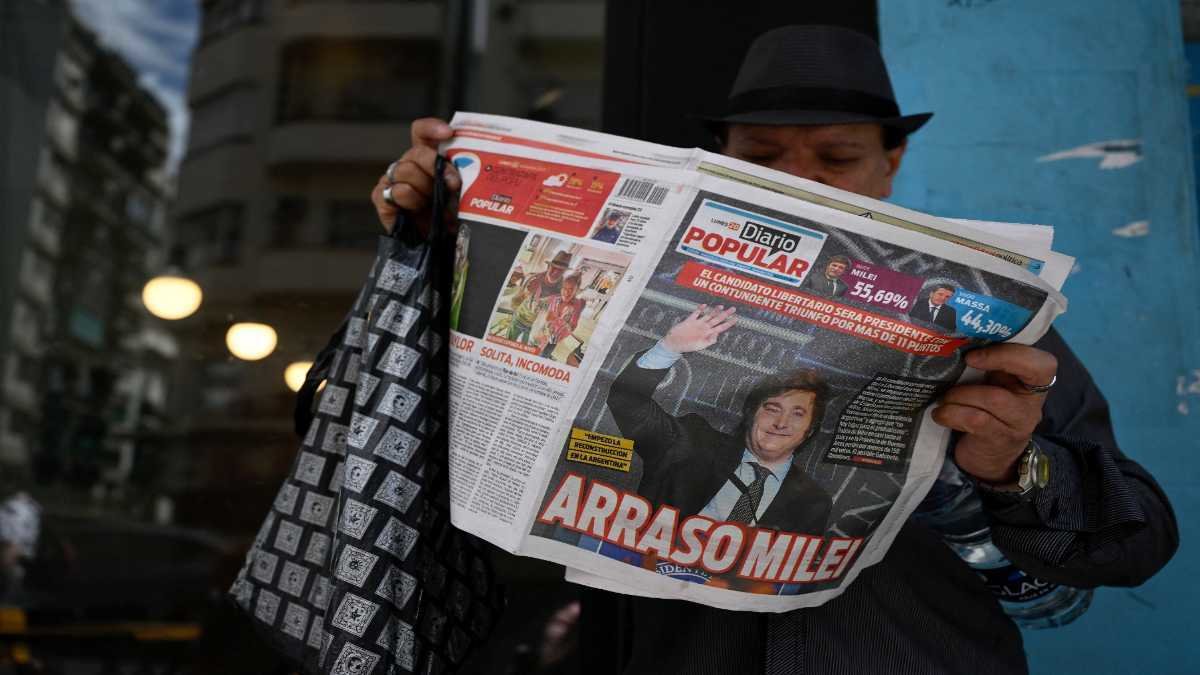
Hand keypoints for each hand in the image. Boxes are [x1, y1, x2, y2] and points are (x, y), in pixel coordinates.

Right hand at [371, 117, 461, 233]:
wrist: (440, 247)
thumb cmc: (453, 218)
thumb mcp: (463, 195)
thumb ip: (462, 178)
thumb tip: (467, 171)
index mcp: (428, 159)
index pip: (422, 133)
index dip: (432, 128)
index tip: (448, 133)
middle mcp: (410, 166)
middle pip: (416, 152)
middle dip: (436, 166)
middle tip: (454, 184)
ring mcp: (394, 181)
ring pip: (404, 170)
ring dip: (423, 187)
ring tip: (433, 203)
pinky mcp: (383, 199)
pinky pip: (391, 190)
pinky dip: (406, 198)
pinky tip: (416, 207)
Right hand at [661, 304, 736, 353]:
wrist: (674, 343)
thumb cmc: (687, 346)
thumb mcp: (700, 346)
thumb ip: (709, 340)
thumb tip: (717, 334)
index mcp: (708, 334)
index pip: (721, 327)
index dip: (729, 323)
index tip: (736, 319)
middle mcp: (704, 328)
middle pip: (717, 319)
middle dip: (726, 314)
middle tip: (733, 309)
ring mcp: (697, 324)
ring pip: (708, 315)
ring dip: (715, 311)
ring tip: (721, 306)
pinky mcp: (690, 321)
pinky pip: (696, 313)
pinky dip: (700, 309)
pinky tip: (704, 305)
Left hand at [931, 344, 1056, 483]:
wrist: (990, 458)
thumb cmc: (987, 412)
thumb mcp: (992, 387)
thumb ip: (987, 366)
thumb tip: (954, 341)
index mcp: (1031, 382)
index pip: (1043, 362)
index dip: (1013, 352)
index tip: (975, 353)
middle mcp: (1032, 401)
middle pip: (1031, 373)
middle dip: (994, 361)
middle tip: (965, 361)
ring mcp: (1019, 422)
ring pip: (995, 398)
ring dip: (961, 394)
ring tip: (944, 398)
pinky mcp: (1000, 439)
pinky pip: (977, 420)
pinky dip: (952, 413)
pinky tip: (940, 414)